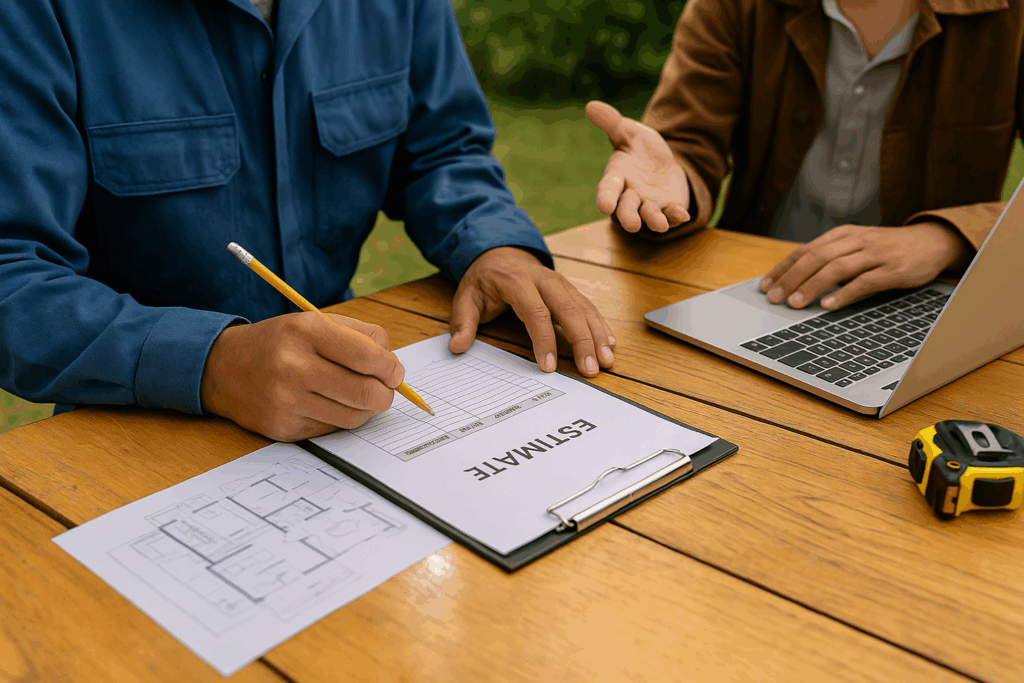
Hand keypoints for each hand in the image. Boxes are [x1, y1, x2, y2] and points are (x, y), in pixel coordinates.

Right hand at [200, 312, 403, 440]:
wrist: (223, 368)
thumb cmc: (279, 343)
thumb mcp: (314, 322)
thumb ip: (360, 335)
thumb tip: (392, 364)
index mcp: (306, 331)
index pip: (368, 356)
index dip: (391, 368)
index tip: (394, 371)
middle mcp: (294, 366)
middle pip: (366, 392)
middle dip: (386, 394)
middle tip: (385, 390)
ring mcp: (286, 401)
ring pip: (354, 417)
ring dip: (367, 410)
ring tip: (359, 397)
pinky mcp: (283, 428)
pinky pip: (332, 429)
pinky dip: (340, 419)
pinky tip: (330, 405)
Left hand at [448, 247, 615, 376]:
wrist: (500, 252)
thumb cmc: (484, 280)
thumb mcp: (466, 297)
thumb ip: (462, 322)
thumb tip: (457, 347)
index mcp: (518, 282)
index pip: (535, 313)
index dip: (544, 340)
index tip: (549, 367)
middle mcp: (545, 280)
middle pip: (569, 310)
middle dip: (582, 341)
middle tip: (590, 369)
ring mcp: (561, 284)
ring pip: (584, 309)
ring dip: (597, 336)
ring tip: (607, 361)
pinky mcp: (570, 289)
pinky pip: (589, 307)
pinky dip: (601, 326)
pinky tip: (610, 344)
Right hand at [585, 100, 689, 232]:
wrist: (665, 163)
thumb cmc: (640, 149)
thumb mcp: (629, 132)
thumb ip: (612, 122)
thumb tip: (591, 105)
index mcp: (617, 176)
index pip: (608, 188)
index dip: (606, 197)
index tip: (604, 206)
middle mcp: (630, 195)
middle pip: (625, 209)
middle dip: (628, 216)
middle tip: (631, 224)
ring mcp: (649, 204)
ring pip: (648, 216)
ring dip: (653, 221)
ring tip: (660, 224)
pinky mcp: (668, 208)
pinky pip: (671, 215)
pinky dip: (676, 217)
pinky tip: (682, 215)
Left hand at [758, 223, 971, 309]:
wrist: (931, 242)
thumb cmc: (886, 249)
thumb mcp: (856, 246)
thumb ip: (830, 257)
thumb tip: (796, 278)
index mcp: (843, 235)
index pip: (805, 250)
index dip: (783, 268)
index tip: (765, 285)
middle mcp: (856, 241)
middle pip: (816, 258)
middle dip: (791, 278)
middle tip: (773, 297)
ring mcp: (875, 254)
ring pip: (836, 269)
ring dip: (812, 287)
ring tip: (794, 303)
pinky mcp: (892, 270)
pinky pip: (864, 282)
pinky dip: (844, 294)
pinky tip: (828, 305)